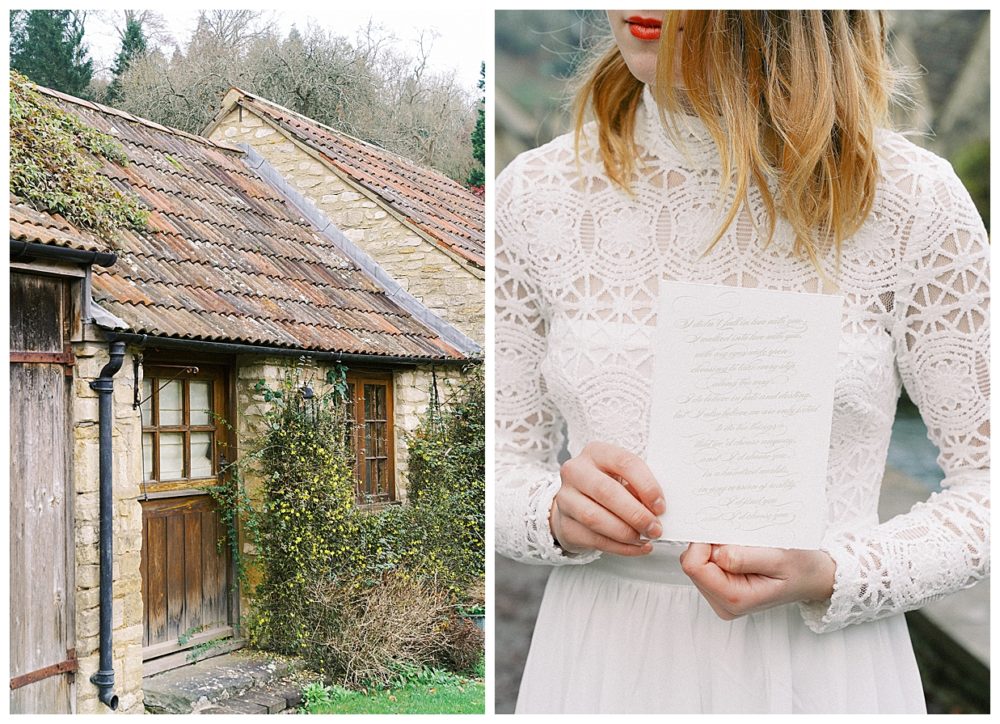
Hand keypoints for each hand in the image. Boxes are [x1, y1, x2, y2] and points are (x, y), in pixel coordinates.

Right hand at [550, 441, 665, 555]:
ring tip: (644, 538)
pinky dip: (619, 547)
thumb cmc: (606, 485)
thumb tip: (656, 510)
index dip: (646, 486)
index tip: (660, 506)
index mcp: (596, 452)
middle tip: (654, 528)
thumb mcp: (622, 476)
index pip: (624, 463)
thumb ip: (638, 487)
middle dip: (635, 514)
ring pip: (595, 518)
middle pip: (606, 491)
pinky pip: (593, 539)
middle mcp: (576, 472)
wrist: (575, 502)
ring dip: (625, 533)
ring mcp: (566, 498)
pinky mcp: (564, 524)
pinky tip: (635, 547)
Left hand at [679, 543, 835, 619]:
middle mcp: (724, 604)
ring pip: (696, 564)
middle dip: (709, 546)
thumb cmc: (800, 568)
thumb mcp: (778, 558)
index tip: (722, 532)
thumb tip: (715, 552)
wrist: (812, 577)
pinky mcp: (721, 590)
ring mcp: (721, 598)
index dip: (703, 544)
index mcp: (735, 599)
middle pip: (691, 565)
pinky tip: (738, 552)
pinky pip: (704, 565)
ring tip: (743, 547)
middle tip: (737, 539)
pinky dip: (717, 552)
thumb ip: (744, 557)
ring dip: (714, 549)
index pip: (694, 566)